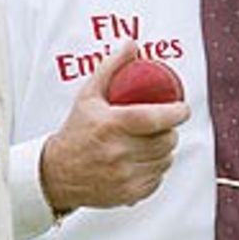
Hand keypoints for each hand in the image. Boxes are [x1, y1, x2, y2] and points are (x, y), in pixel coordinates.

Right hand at [40, 43, 188, 211]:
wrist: (57, 173)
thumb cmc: (75, 132)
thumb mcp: (89, 95)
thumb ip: (111, 67)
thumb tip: (131, 46)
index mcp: (112, 125)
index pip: (157, 118)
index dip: (177, 112)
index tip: (181, 108)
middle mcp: (120, 152)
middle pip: (167, 140)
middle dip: (169, 130)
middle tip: (161, 125)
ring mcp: (125, 175)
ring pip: (166, 160)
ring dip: (164, 150)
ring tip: (151, 141)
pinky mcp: (129, 193)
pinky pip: (158, 178)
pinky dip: (156, 169)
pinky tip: (144, 160)